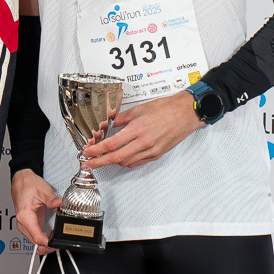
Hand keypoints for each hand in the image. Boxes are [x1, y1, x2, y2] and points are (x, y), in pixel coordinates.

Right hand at [10, 169, 60, 253]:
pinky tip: (50, 236)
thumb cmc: (28, 185)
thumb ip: (52, 199)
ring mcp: (24, 225)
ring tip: (56, 239)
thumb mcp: (42, 190)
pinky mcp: (27, 224)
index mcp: (25, 216)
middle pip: (35, 243)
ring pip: (34, 242)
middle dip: (48, 246)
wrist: (21, 180)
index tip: (57, 243)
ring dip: (45, 243)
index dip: (48, 244)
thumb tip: (59, 204)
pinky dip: (42, 239)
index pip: (37, 238)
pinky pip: (34, 237)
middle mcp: (22, 222)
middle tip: (59, 243)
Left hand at [82, 92, 202, 169]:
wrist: (186, 114)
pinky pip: (137, 162)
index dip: (97, 150)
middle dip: (99, 162)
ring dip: (112, 161)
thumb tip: (107, 123)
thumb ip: (121, 118)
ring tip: (103, 158)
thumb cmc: (166, 109)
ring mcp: (151, 151)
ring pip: (126, 162)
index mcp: (138, 129)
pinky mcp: (156, 155)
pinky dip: (126, 161)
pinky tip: (121, 158)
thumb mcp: (139, 109)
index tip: (87, 152)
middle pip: (116, 157)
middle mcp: (144, 142)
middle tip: (88, 163)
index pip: (112, 144)